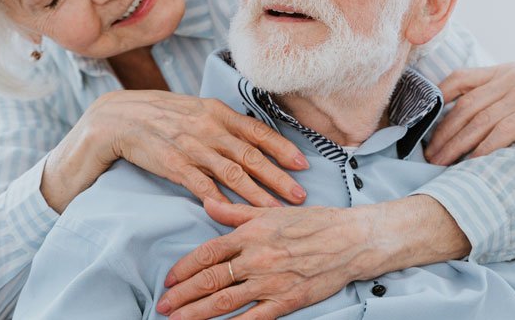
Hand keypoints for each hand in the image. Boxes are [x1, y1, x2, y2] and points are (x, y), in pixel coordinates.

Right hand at [41, 90, 307, 212]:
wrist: (115, 119)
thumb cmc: (158, 115)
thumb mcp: (193, 110)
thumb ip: (220, 123)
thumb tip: (250, 138)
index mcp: (215, 111)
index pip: (257, 131)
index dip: (282, 149)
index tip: (303, 165)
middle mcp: (207, 126)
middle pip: (251, 155)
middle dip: (278, 177)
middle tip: (300, 195)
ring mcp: (190, 145)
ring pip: (231, 172)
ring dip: (256, 193)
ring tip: (275, 210)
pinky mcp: (172, 164)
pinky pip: (201, 184)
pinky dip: (219, 199)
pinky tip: (234, 213)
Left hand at [156, 199, 380, 319]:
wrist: (351, 241)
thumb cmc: (314, 223)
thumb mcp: (271, 212)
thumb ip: (235, 213)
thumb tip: (207, 205)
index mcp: (251, 235)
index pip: (208, 254)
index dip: (184, 268)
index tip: (169, 280)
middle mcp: (257, 259)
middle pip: (210, 280)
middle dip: (183, 295)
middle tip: (163, 305)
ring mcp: (271, 282)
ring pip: (225, 301)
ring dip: (198, 312)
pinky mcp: (287, 300)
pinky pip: (254, 318)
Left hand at [425, 63, 514, 164]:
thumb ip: (504, 97)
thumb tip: (475, 118)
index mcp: (505, 70)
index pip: (458, 79)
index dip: (436, 101)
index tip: (422, 126)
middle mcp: (511, 76)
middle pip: (465, 106)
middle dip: (443, 133)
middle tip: (428, 156)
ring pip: (480, 120)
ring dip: (458, 145)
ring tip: (442, 164)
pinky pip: (505, 130)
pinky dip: (486, 147)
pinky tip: (474, 162)